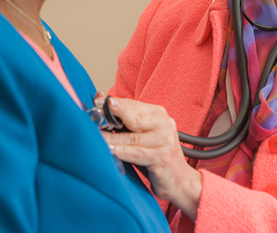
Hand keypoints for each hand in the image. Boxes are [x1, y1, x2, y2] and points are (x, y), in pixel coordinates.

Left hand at [100, 96, 201, 219]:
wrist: (181, 181)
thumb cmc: (156, 155)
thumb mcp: (141, 134)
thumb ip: (123, 118)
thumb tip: (100, 97)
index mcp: (158, 114)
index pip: (132, 105)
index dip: (113, 103)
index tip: (97, 101)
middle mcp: (164, 124)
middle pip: (134, 116)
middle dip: (113, 113)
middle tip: (95, 111)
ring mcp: (164, 141)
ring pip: (132, 137)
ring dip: (112, 136)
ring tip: (96, 134)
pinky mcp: (162, 158)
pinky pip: (137, 153)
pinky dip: (122, 151)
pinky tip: (110, 149)